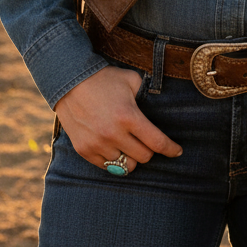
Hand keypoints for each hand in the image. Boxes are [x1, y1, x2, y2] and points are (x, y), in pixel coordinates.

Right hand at [53, 65, 181, 172]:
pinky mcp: (84, 150)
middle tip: (146, 141)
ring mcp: (97, 144)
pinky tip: (114, 147)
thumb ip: (147, 93)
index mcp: (129, 116)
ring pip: (125, 165)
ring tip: (129, 145)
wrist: (70, 81)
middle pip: (144, 157)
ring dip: (131, 156)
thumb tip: (160, 105)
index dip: (170, 149)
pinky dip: (114, 160)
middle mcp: (113, 134)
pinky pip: (106, 167)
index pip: (157, 142)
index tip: (177, 151)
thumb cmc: (104, 79)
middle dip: (150, 150)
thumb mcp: (131, 79)